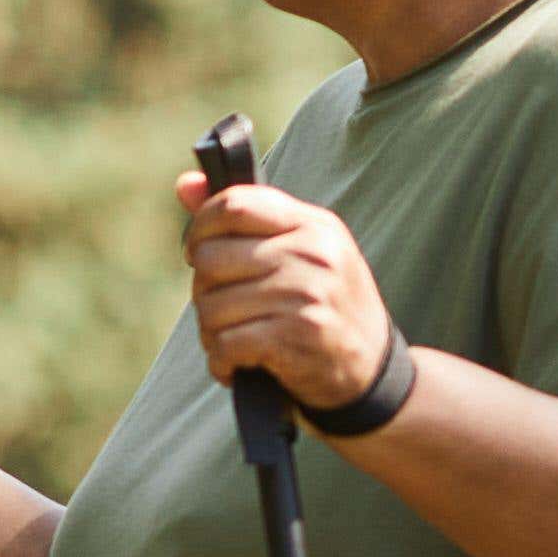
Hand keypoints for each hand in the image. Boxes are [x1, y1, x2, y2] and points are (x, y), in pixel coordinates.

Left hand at [182, 158, 392, 417]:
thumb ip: (246, 218)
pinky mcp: (297, 336)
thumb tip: (184, 185)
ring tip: (229, 341)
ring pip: (212, 305)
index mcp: (313, 225)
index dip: (201, 227)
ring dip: (210, 332)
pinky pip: (226, 344)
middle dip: (202, 288)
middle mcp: (312, 254)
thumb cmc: (327, 305)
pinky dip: (220, 361)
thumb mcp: (302, 251)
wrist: (373, 370)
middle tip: (220, 307)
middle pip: (211, 257)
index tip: (198, 251)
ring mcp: (306, 294)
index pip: (234, 204)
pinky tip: (234, 366)